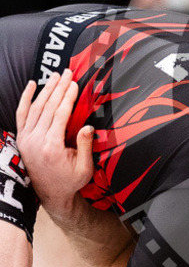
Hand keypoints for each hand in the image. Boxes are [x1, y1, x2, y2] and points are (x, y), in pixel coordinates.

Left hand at [15, 70, 93, 219]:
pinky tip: (32, 85)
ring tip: (56, 75)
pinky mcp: (22, 139)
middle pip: (48, 107)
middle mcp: (35, 141)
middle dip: (58, 88)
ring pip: (35, 108)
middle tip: (68, 72)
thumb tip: (88, 126)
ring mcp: (26, 139)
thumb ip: (85, 146)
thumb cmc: (70, 181)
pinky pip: (21, 114)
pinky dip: (26, 98)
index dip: (68, 97)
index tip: (75, 84)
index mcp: (52, 147)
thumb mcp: (84, 168)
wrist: (51, 194)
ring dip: (46, 89)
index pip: (60, 114)